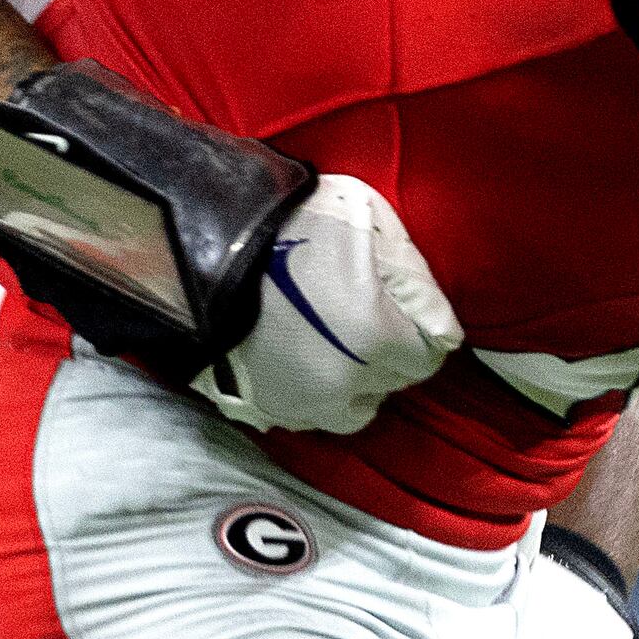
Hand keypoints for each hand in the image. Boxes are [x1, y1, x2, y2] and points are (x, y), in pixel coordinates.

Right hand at [192, 174, 466, 434]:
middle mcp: (341, 386)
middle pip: (391, 382)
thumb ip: (413, 276)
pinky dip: (314, 391)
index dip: (421, 327)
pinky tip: (303, 356)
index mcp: (375, 340)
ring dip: (356, 381)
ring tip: (338, 341)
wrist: (201, 244)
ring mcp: (297, 404)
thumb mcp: (369, 223)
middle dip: (390, 351)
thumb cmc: (290, 224)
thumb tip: (438, 320)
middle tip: (366, 311)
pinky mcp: (260, 406)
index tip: (404, 304)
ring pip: (352, 408)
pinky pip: (307, 414)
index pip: (428, 357)